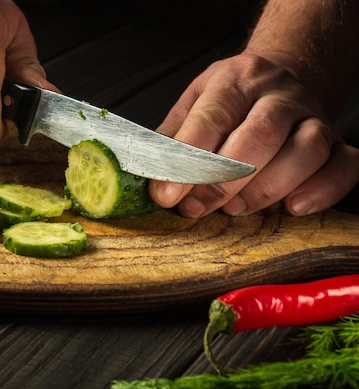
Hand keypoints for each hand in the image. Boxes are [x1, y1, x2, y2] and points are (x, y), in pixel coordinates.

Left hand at [148, 53, 358, 216]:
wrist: (278, 80)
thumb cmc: (229, 100)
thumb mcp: (193, 103)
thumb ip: (173, 137)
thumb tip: (149, 176)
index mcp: (235, 80)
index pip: (212, 117)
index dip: (187, 161)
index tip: (165, 194)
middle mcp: (278, 94)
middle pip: (260, 135)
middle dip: (223, 181)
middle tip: (196, 207)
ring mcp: (312, 116)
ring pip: (306, 150)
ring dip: (266, 189)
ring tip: (235, 208)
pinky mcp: (337, 141)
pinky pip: (345, 164)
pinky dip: (323, 190)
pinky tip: (294, 208)